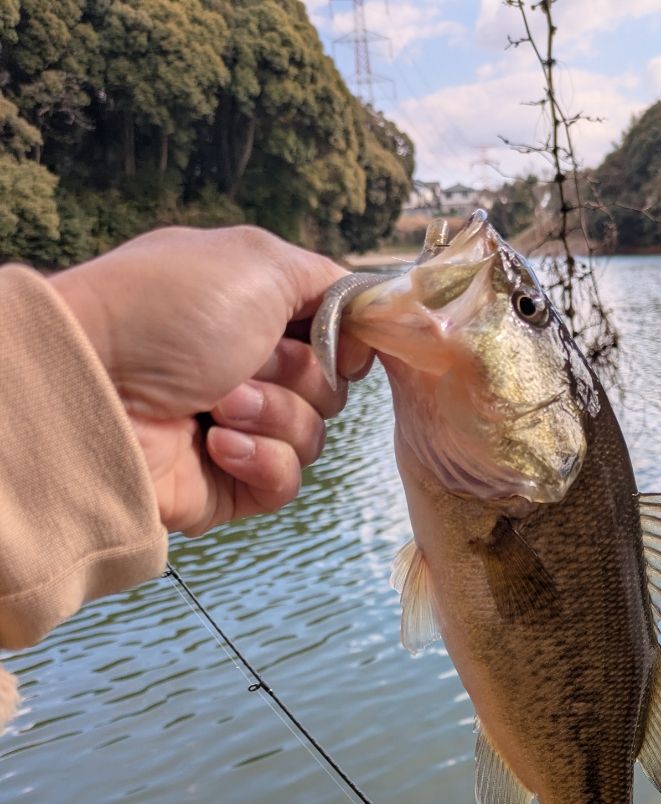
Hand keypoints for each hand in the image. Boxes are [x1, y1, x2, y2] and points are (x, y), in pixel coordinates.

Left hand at [52, 226, 371, 536]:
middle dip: (299, 376)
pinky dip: (260, 459)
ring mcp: (240, 428)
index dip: (343, 340)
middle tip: (243, 364)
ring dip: (273, 415)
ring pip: (314, 436)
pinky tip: (215, 443)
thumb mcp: (259, 261)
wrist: (95, 387)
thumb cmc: (165, 312)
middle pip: (332, 389)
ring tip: (217, 404)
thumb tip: (364, 321)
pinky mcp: (231, 485)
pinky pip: (287, 482)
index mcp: (254, 312)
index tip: (336, 338)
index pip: (334, 334)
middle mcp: (248, 368)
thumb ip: (328, 282)